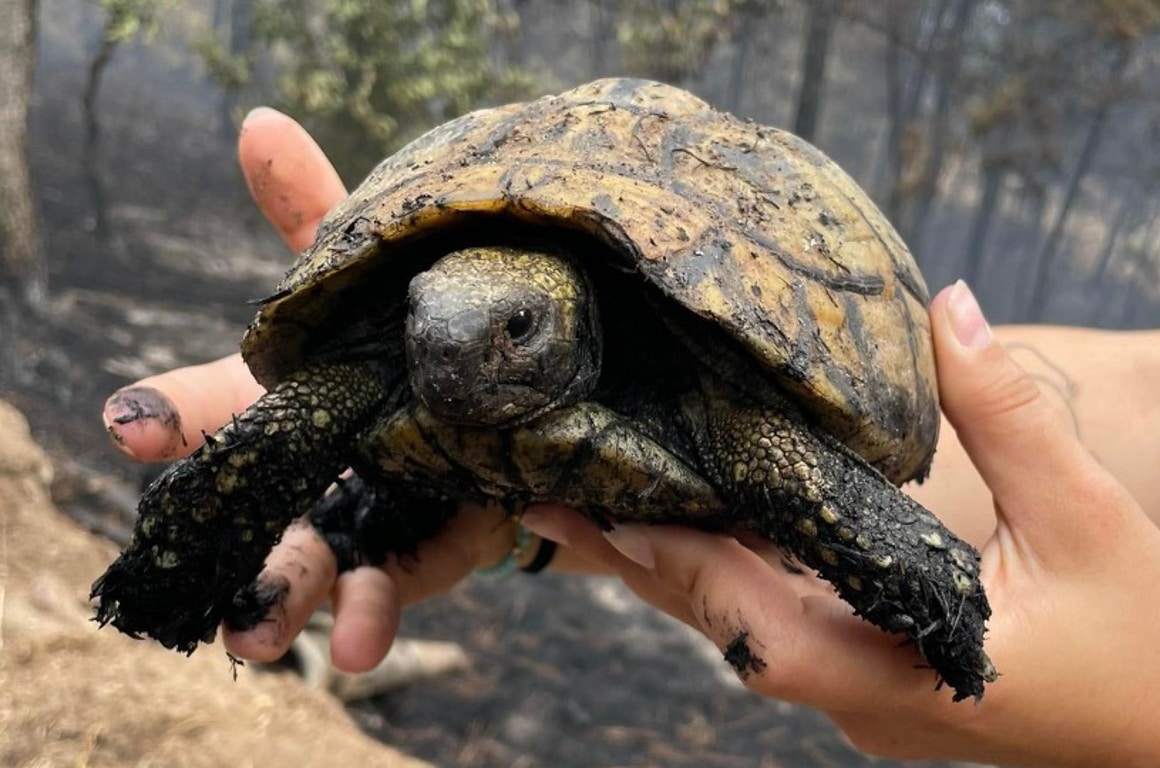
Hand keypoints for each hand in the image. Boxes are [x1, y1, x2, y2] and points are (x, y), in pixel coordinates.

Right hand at [101, 108, 524, 670]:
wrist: (494, 405)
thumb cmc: (405, 339)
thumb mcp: (368, 280)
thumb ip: (314, 214)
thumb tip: (258, 123)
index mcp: (283, 395)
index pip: (215, 401)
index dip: (173, 411)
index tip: (132, 424)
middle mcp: (305, 466)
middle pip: (252, 503)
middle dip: (229, 531)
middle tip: (197, 563)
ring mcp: (353, 518)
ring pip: (303, 565)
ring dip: (283, 600)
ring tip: (261, 638)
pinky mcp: (410, 556)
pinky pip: (386, 591)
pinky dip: (370, 619)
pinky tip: (363, 645)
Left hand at [519, 282, 1159, 765]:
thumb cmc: (1151, 647)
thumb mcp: (1091, 520)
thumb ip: (1011, 415)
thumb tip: (948, 308)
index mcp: (895, 667)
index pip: (747, 613)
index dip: (659, 556)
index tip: (580, 502)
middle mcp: (859, 697)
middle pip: (722, 624)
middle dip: (633, 559)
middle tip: (542, 495)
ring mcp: (867, 703)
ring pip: (747, 631)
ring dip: (675, 570)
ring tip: (597, 505)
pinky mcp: (884, 691)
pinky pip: (786, 632)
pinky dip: (735, 581)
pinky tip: (708, 537)